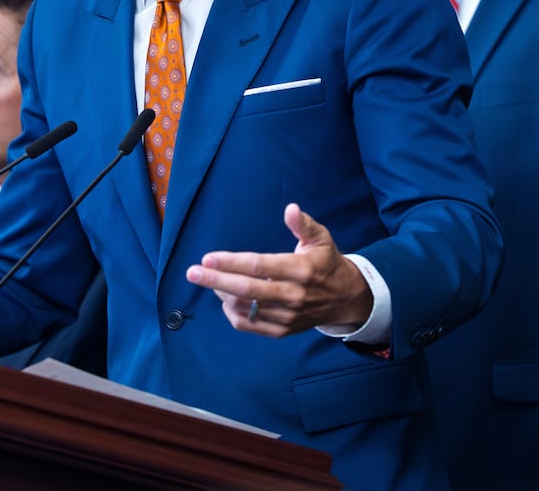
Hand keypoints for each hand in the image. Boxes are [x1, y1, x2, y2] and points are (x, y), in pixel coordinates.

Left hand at [185, 204, 372, 335]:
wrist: (346, 299)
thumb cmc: (326, 262)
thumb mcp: (321, 238)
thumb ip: (303, 224)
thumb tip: (290, 208)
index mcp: (300, 269)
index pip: (258, 266)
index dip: (231, 262)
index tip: (207, 257)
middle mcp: (293, 295)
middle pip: (246, 290)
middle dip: (215, 280)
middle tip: (192, 273)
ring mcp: (288, 316)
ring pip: (246, 308)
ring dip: (221, 295)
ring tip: (208, 279)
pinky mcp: (284, 330)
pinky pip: (251, 325)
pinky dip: (233, 314)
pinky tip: (225, 299)